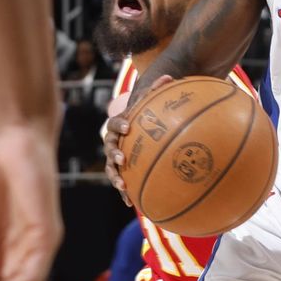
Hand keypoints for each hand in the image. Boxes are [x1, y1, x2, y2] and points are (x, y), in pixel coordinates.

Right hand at [103, 75, 172, 206]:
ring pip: (111, 168)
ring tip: (123, 185)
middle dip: (114, 153)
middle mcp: (115, 141)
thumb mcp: (152, 102)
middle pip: (109, 147)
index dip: (120, 124)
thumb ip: (158, 90)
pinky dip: (124, 193)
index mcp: (120, 125)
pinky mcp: (122, 171)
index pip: (115, 123)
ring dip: (115, 176)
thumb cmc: (146, 114)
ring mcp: (116, 157)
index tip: (128, 126)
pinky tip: (131, 204)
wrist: (137, 128)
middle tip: (122, 158)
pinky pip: (121, 183)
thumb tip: (170, 76)